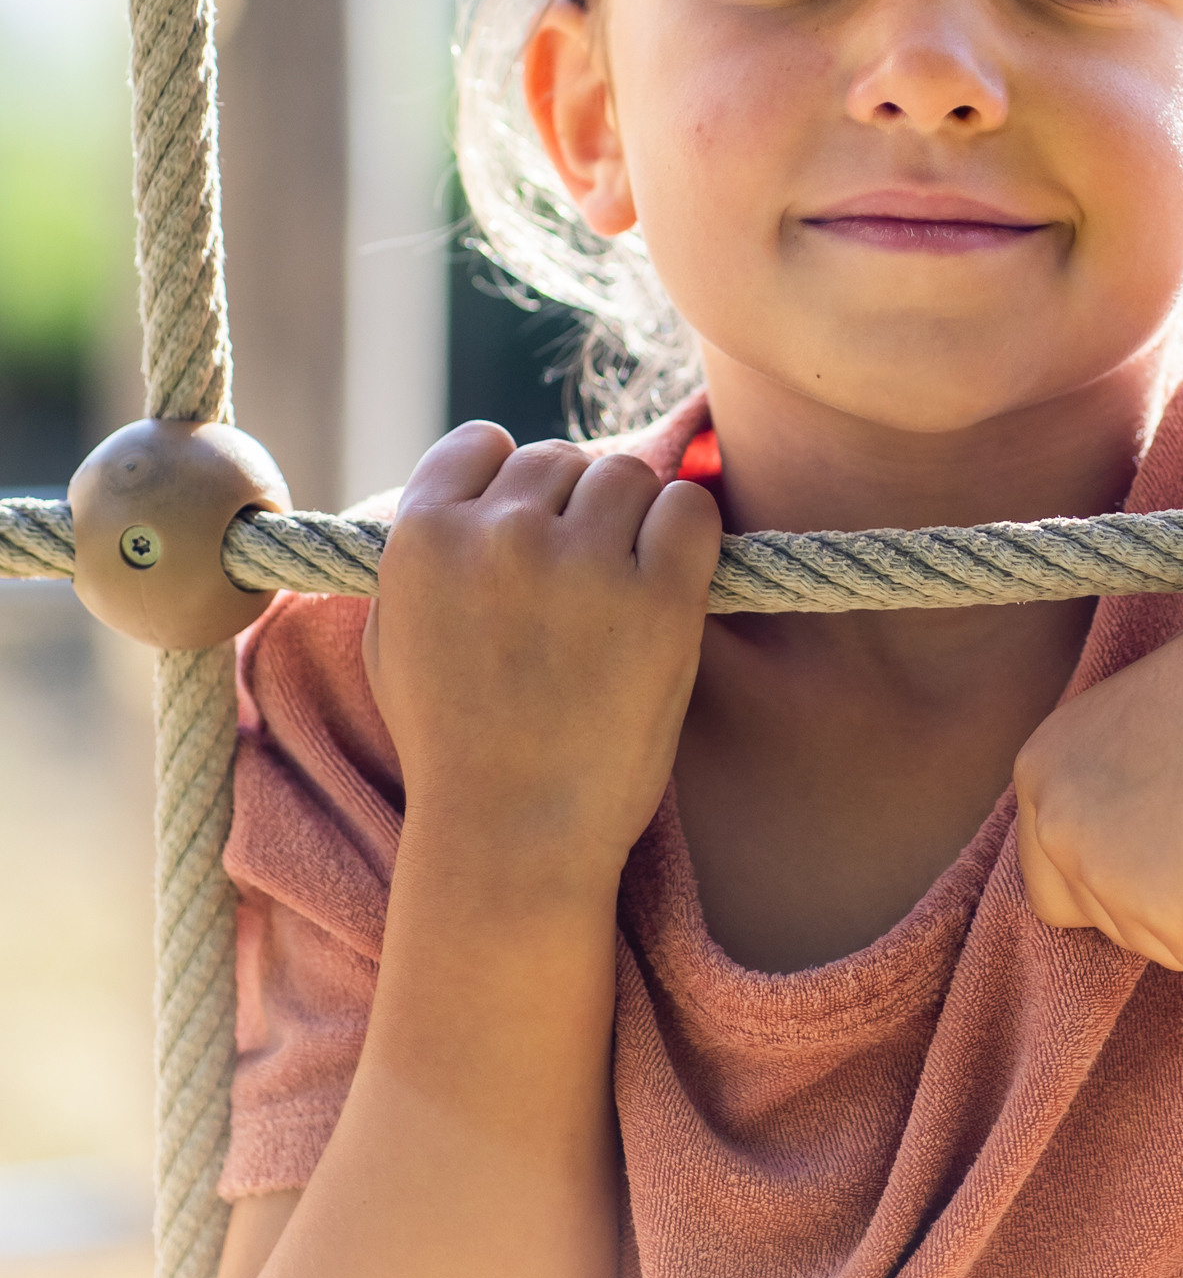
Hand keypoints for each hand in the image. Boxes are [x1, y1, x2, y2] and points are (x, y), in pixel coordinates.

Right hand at [364, 423, 722, 881]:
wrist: (512, 834)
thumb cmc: (453, 746)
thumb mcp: (395, 639)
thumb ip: (422, 555)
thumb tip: (468, 494)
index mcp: (422, 535)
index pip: (481, 443)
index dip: (508, 481)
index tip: (528, 527)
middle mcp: (499, 534)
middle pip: (559, 458)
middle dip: (572, 507)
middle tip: (579, 581)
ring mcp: (581, 561)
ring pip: (626, 475)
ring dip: (632, 518)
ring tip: (621, 590)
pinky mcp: (659, 594)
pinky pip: (691, 507)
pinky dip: (689, 531)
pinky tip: (674, 579)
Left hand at [1013, 562, 1182, 978]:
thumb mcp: (1132, 730)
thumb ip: (1106, 799)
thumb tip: (1128, 869)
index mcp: (1038, 776)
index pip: (1054, 885)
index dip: (1122, 879)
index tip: (1176, 845)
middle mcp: (1057, 832)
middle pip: (1109, 927)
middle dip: (1169, 899)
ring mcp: (1115, 882)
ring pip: (1166, 948)